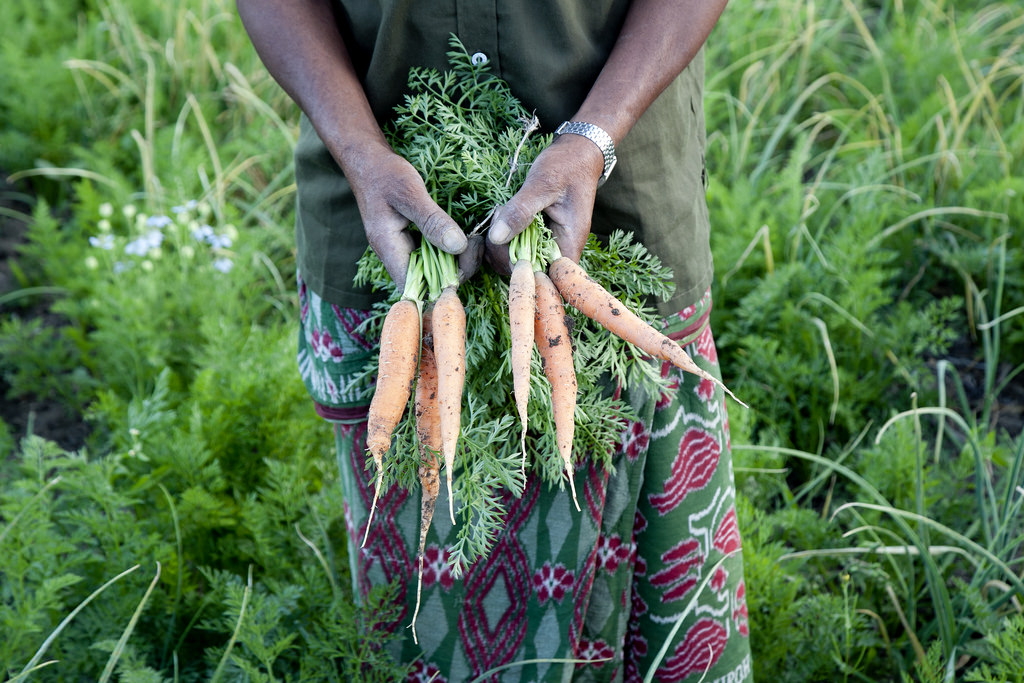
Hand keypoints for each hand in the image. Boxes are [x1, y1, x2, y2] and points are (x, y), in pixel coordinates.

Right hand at [346, 144, 467, 290]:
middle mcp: (394, 255)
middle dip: (455, 269)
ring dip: (454, 258)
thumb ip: (432, 220)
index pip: (415, 287)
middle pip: (428, 281)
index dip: (441, 285)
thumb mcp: (410, 192)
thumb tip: (458, 246)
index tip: (465, 263)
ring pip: (432, 268)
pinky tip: (463, 235)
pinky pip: (431, 253)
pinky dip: (448, 247)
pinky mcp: (410, 239)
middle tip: (475, 244)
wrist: (367, 159)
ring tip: (474, 239)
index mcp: (389, 249)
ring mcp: (402, 248)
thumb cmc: (384, 173)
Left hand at [485, 133, 603, 273]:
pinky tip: (502, 215)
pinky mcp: (537, 235)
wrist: (576, 151)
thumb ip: (521, 210)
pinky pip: (518, 246)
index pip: (547, 278)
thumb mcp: (542, 184)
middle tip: (500, 220)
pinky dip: (504, 236)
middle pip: (529, 272)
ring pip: (519, 261)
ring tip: (502, 213)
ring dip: (502, 244)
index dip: (523, 272)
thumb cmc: (565, 165)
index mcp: (569, 243)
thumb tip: (497, 237)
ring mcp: (547, 243)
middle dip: (506, 253)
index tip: (505, 249)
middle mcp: (560, 249)